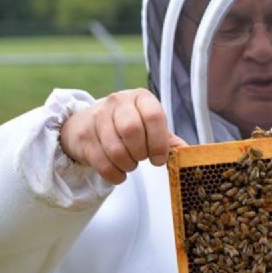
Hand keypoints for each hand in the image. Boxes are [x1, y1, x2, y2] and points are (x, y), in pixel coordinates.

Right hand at [60, 88, 186, 183]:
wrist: (88, 124)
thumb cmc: (127, 125)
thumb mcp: (150, 128)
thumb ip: (168, 140)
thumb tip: (188, 154)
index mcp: (141, 98)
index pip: (153, 116)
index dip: (159, 142)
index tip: (159, 158)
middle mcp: (118, 101)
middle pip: (132, 130)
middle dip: (140, 153)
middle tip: (142, 158)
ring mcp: (97, 116)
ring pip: (115, 149)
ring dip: (127, 164)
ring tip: (130, 164)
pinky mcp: (83, 134)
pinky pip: (102, 162)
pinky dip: (114, 174)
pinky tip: (119, 173)